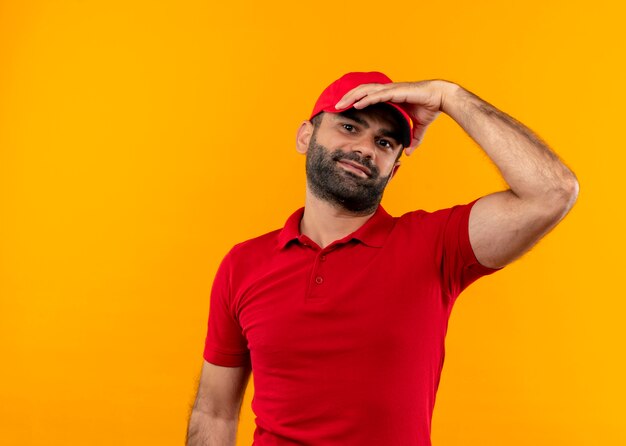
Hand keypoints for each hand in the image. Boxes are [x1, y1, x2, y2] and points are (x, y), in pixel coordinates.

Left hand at [334, 80, 454, 154]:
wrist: (441, 97)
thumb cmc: (430, 108)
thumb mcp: (418, 128)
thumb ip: (413, 139)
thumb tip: (409, 153)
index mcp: (389, 97)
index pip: (366, 97)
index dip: (354, 101)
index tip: (343, 109)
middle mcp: (387, 91)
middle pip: (361, 92)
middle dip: (347, 98)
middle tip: (334, 106)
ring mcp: (390, 90)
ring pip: (365, 91)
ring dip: (351, 97)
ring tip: (339, 104)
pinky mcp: (396, 91)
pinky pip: (377, 95)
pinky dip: (365, 99)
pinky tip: (356, 104)